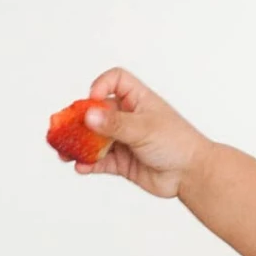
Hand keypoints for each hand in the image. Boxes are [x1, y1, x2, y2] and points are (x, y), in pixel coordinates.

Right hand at [73, 67, 212, 198]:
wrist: (192, 174)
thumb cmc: (177, 143)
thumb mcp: (144, 128)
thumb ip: (115, 124)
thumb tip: (89, 115)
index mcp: (138, 100)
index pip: (115, 80)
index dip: (101, 85)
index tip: (94, 99)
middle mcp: (129, 118)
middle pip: (96, 112)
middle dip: (79, 120)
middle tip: (62, 129)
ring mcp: (125, 140)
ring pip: (94, 139)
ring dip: (78, 145)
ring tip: (63, 152)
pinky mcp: (123, 162)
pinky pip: (100, 161)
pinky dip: (89, 164)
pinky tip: (80, 167)